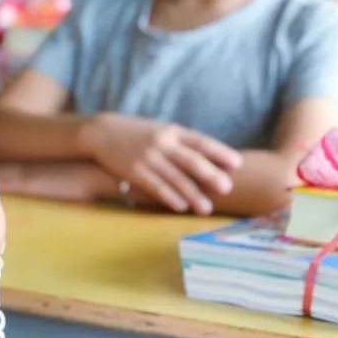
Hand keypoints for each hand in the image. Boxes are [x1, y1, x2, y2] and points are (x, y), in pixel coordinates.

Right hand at [83, 113, 241, 214]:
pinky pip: (154, 186)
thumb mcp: (159, 129)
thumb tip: (207, 156)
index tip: (237, 163)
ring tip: (206, 208)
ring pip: (175, 178)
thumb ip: (180, 141)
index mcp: (171, 130)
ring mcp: (147, 157)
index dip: (219, 152)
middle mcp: (162, 143)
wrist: (100, 131)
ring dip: (192, 194)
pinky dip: (168, 196)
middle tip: (227, 188)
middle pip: (191, 161)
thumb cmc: (134, 132)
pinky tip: (180, 207)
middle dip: (210, 175)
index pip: (200, 141)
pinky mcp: (133, 170)